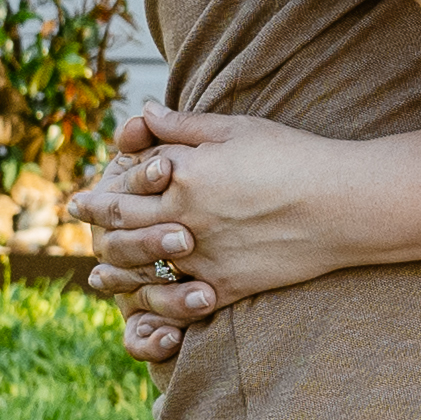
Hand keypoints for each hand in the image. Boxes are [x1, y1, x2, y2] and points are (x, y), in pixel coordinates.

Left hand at [81, 104, 407, 354]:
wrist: (343, 204)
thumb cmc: (293, 156)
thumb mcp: (236, 129)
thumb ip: (183, 126)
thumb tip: (144, 114)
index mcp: (183, 176)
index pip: (125, 185)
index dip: (99, 194)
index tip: (80, 200)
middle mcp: (184, 218)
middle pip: (123, 227)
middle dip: (95, 226)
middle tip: (77, 224)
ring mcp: (203, 256)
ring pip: (142, 270)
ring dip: (115, 273)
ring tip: (99, 275)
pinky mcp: (227, 286)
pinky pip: (180, 301)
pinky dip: (158, 305)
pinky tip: (145, 306)